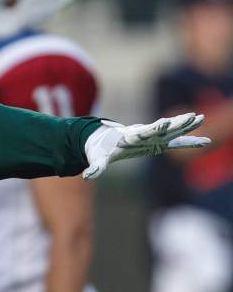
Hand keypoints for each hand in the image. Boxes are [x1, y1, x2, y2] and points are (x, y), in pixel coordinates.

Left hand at [83, 113, 207, 179]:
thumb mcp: (98, 159)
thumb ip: (96, 167)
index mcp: (131, 137)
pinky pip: (176, 142)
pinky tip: (204, 141)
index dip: (154, 128)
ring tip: (201, 117)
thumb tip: (87, 176)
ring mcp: (152, 137)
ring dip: (185, 125)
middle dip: (177, 122)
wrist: (103, 140)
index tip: (164, 122)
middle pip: (163, 128)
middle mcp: (144, 134)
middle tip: (192, 116)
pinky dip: (188, 142)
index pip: (144, 132)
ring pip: (172, 131)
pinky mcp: (158, 142)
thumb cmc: (101, 150)